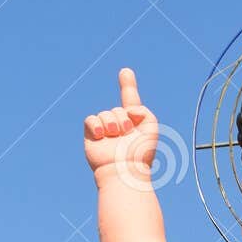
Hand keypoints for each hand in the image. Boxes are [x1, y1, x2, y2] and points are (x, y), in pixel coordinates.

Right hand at [83, 67, 158, 184]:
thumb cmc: (140, 153)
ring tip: (115, 137)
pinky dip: (96, 125)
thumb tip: (126, 110)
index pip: (130, 100)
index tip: (125, 71)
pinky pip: (90, 120)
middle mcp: (119, 126)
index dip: (128, 85)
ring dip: (111, 123)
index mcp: (133, 123)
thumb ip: (142, 110)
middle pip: (116, 109)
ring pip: (103, 114)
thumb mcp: (151, 127)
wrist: (124, 170)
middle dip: (122, 118)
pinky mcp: (91, 136)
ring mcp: (105, 132)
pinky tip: (101, 136)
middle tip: (127, 134)